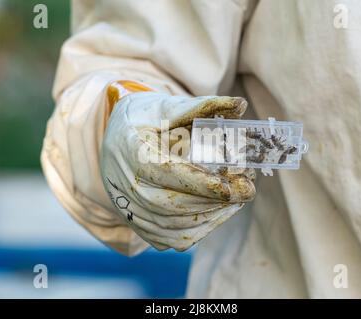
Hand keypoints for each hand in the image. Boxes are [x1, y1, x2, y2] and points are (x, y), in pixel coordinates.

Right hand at [100, 92, 255, 250]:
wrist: (113, 141)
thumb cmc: (142, 121)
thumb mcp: (165, 106)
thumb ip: (202, 107)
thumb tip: (240, 105)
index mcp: (130, 150)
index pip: (165, 172)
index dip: (199, 183)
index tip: (230, 187)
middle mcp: (124, 184)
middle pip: (171, 204)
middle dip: (213, 201)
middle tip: (247, 190)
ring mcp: (129, 208)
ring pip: (173, 226)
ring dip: (210, 216)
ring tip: (237, 200)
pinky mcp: (138, 224)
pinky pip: (170, 239)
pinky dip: (198, 230)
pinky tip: (218, 213)